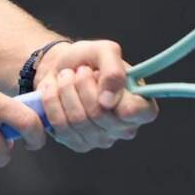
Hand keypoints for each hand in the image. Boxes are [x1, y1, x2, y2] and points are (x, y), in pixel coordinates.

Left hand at [34, 40, 158, 151]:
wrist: (62, 69)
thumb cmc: (89, 60)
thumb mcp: (104, 51)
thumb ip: (113, 71)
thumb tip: (108, 101)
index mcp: (141, 106)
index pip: (136, 112)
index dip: (115, 96)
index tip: (98, 76)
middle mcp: (125, 128)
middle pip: (99, 114)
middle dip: (82, 84)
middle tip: (80, 71)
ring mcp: (102, 139)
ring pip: (78, 120)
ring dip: (66, 90)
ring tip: (67, 77)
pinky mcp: (79, 144)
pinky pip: (61, 126)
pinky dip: (53, 102)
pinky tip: (56, 91)